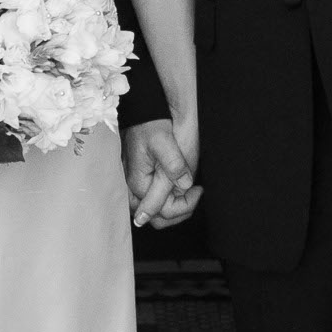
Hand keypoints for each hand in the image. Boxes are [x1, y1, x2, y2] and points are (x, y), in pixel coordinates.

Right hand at [123, 115, 200, 229]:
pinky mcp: (137, 180)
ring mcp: (133, 185)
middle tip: (194, 195)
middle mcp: (133, 188)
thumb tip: (184, 186)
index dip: (186, 205)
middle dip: (178, 212)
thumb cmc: (151, 125)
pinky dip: (164, 201)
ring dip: (172, 208)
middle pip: (155, 218)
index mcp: (139, 182)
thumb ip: (173, 167)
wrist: (144, 114)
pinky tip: (177, 189)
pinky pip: (149, 200)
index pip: (165, 211)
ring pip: (152, 212)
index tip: (198, 189)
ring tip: (187, 192)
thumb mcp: (164, 142)